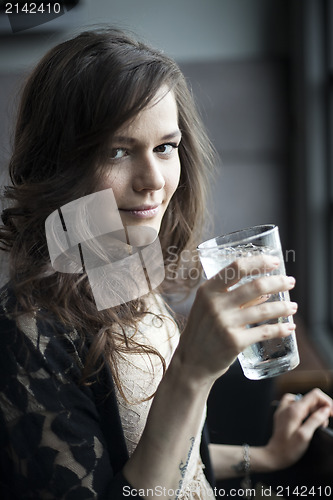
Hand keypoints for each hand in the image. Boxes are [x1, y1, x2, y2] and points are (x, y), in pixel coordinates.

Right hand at [176, 255, 296, 382]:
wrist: (191, 362)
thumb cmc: (202, 331)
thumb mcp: (209, 308)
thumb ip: (234, 297)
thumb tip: (266, 291)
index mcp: (207, 290)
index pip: (236, 268)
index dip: (259, 262)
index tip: (275, 261)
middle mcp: (215, 304)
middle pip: (256, 286)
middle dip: (279, 282)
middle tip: (290, 282)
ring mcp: (225, 323)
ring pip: (264, 309)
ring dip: (283, 307)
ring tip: (293, 306)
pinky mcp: (235, 341)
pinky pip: (264, 332)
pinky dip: (280, 329)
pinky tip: (289, 327)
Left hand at [264, 388, 332, 469]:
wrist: (273, 456)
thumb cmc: (288, 449)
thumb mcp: (304, 436)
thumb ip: (315, 420)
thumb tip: (325, 409)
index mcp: (294, 410)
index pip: (315, 395)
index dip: (327, 402)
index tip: (332, 414)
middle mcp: (288, 406)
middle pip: (310, 398)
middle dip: (322, 408)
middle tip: (324, 424)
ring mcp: (284, 409)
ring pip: (304, 401)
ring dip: (314, 410)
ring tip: (317, 423)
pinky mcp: (283, 414)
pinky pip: (295, 404)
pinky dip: (304, 409)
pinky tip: (306, 417)